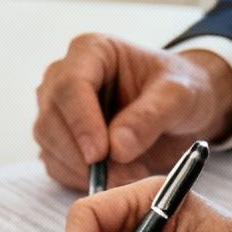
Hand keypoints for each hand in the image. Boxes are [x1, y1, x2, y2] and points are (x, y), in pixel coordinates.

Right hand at [34, 34, 231, 190]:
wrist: (182, 110)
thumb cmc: (180, 89)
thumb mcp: (178, 96)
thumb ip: (149, 117)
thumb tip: (116, 148)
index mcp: (91, 51)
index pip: (70, 84)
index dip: (81, 122)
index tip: (101, 153)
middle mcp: (65, 76)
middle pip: (51, 117)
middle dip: (82, 154)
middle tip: (123, 174)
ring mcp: (59, 110)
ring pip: (49, 144)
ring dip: (83, 171)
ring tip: (130, 175)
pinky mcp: (60, 140)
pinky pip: (57, 165)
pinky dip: (81, 180)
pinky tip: (116, 178)